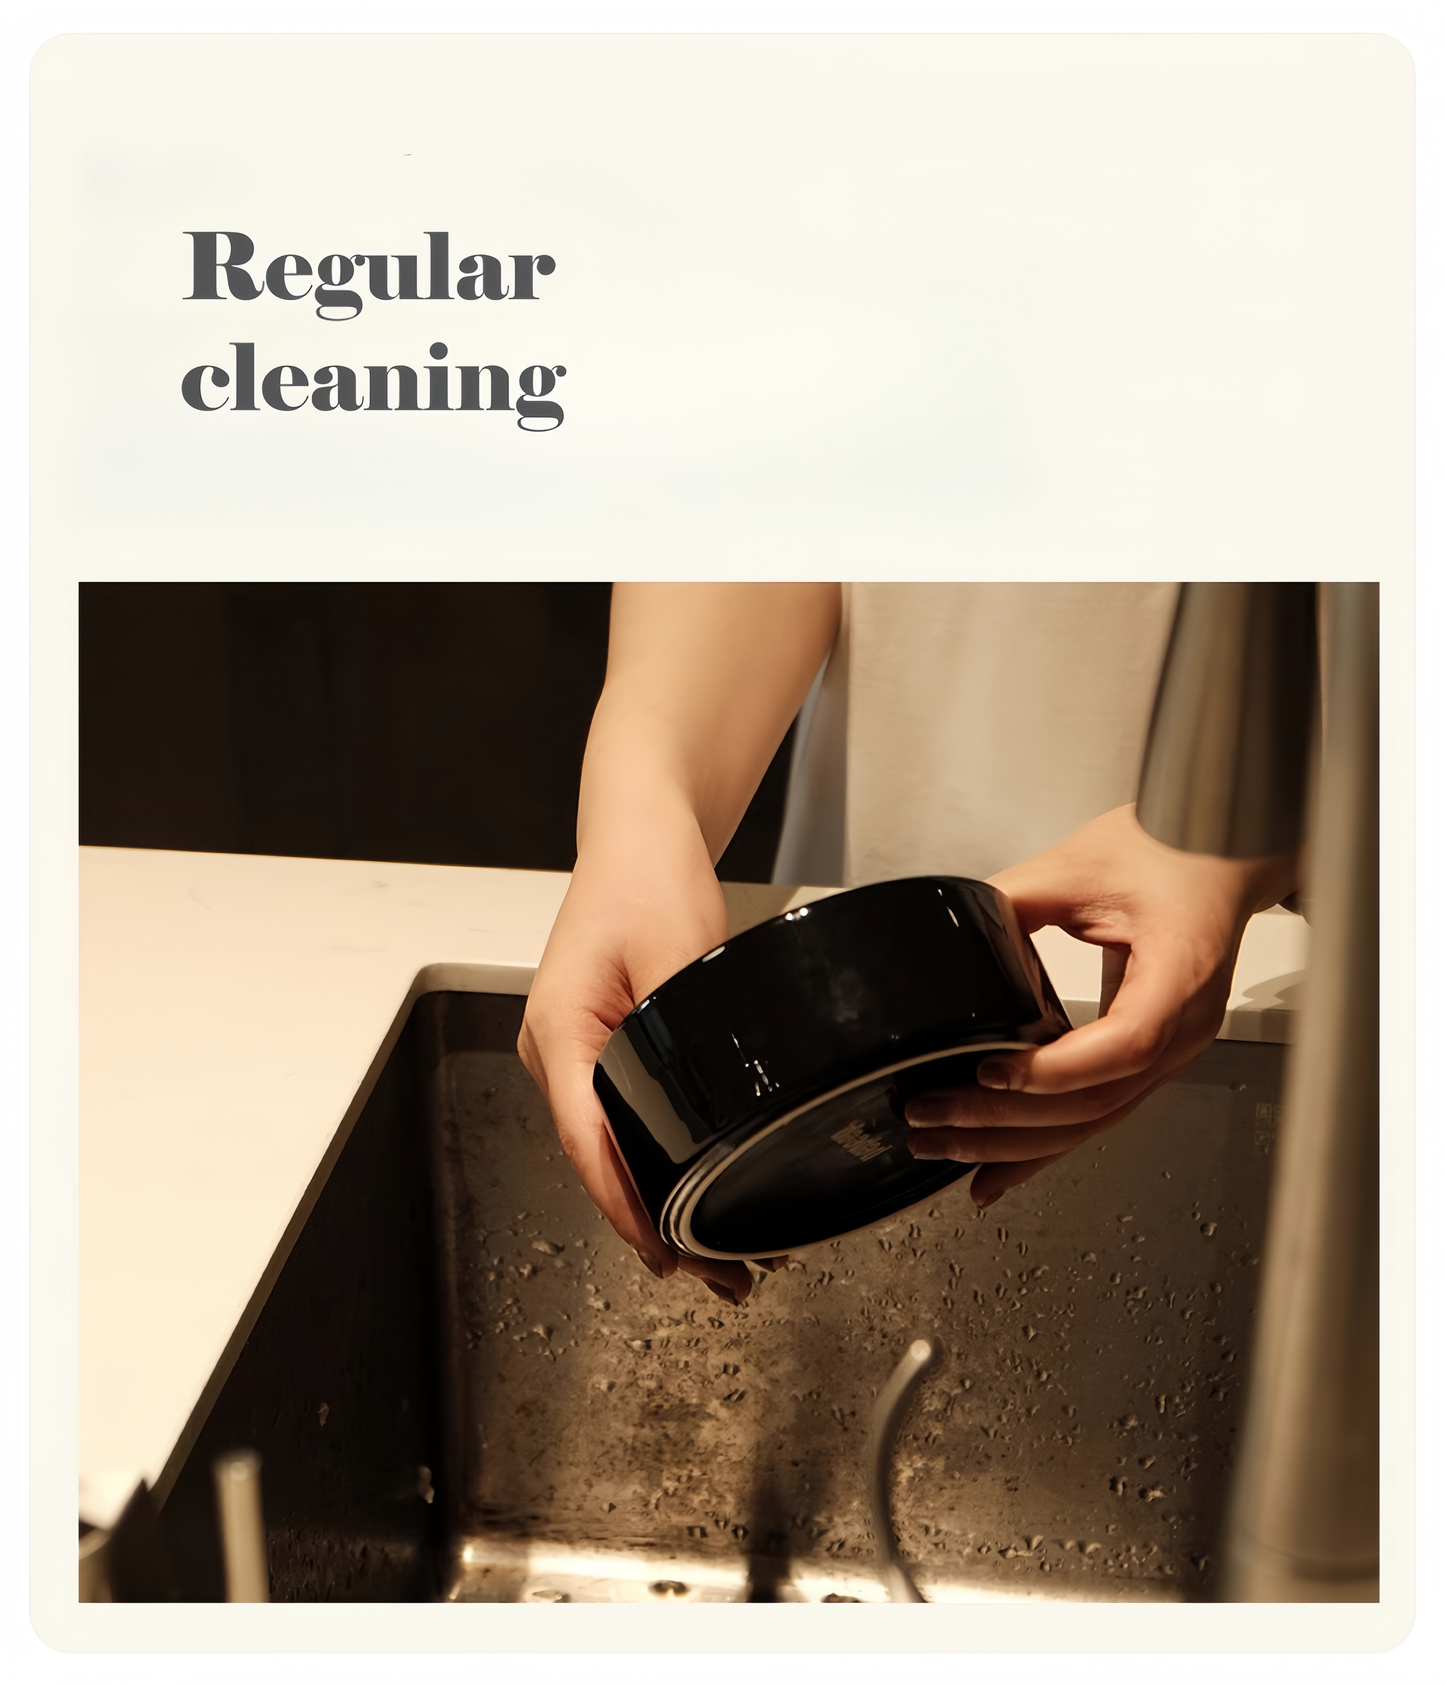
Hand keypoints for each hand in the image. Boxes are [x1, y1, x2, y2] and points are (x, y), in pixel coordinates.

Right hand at [517, 582, 838, 1302]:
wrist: (639, 831)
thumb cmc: (645, 875)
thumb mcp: (676, 945)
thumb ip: (688, 1017)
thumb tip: (716, 1092)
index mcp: (560, 1034)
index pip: (592, 1147)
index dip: (630, 1211)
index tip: (668, 1257)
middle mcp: (557, 1054)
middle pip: (601, 1163)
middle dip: (656, 1225)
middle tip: (724, 1277)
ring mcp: (575, 1054)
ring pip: (612, 1149)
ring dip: (660, 1201)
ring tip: (721, 1256)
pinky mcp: (601, 1048)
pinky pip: (623, 1122)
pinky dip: (659, 1162)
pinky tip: (696, 1190)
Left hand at [904, 805, 1297, 1207]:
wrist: (1222, 852)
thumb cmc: (1176, 851)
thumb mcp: (1080, 864)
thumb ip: (1014, 902)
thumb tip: (953, 940)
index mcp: (1179, 974)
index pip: (1124, 1045)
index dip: (1055, 1070)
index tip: (990, 1072)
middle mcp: (1182, 1026)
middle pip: (1099, 1102)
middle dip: (1007, 1122)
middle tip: (934, 1120)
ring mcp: (1171, 1048)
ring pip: (1095, 1120)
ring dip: (1016, 1144)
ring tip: (946, 1147)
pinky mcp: (1149, 1054)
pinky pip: (1097, 1110)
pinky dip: (1044, 1141)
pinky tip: (999, 1168)